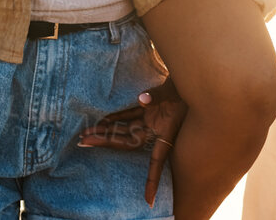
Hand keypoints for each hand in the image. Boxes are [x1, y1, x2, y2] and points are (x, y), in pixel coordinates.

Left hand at [75, 75, 186, 206]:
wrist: (193, 76)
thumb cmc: (189, 87)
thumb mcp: (177, 92)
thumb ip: (159, 97)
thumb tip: (142, 99)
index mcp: (166, 133)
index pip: (157, 161)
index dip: (152, 181)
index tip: (149, 200)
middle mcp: (156, 130)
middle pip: (127, 142)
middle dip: (104, 142)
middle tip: (82, 142)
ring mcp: (152, 119)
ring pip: (124, 129)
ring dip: (105, 130)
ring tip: (85, 133)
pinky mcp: (149, 108)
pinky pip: (130, 115)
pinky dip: (117, 117)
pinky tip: (102, 120)